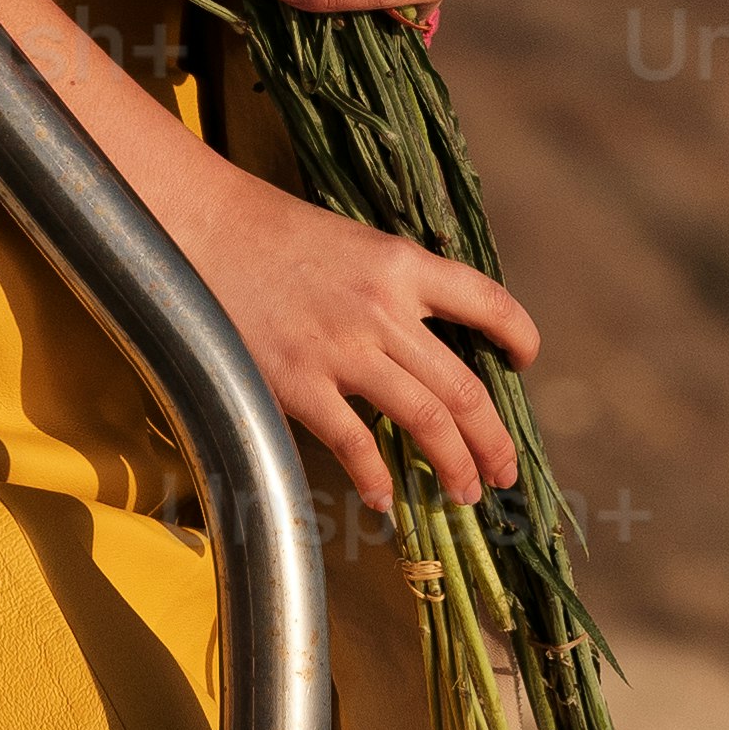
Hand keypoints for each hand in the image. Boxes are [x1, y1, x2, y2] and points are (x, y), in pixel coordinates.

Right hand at [131, 143, 534, 520]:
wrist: (203, 229)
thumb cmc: (274, 235)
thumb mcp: (354, 244)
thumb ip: (396, 287)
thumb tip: (430, 343)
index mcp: (403, 264)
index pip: (487, 301)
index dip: (519, 335)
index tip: (525, 361)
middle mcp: (384, 308)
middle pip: (464, 387)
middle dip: (493, 440)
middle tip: (505, 473)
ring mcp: (343, 349)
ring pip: (426, 420)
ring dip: (455, 465)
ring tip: (466, 493)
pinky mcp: (299, 382)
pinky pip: (355, 444)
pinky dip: (377, 478)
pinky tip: (385, 500)